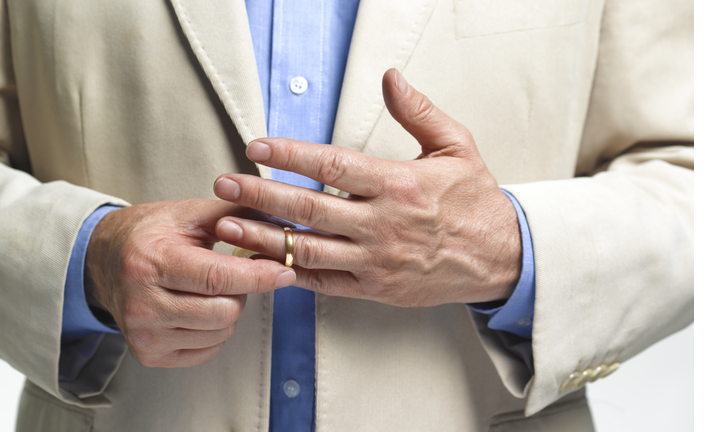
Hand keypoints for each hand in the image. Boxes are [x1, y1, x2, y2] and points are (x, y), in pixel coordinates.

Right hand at [85, 199, 295, 366]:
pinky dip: (215, 330)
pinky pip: (208, 350)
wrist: (102, 261)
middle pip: (224, 312)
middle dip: (242, 292)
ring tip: (210, 289)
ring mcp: (144, 335)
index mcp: (150, 263)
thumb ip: (232, 216)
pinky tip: (200, 308)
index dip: (258, 276)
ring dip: (229, 311)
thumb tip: (277, 224)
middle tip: (232, 274)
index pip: (217, 278)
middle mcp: (142, 304)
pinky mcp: (150, 355)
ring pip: (220, 333)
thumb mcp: (186, 214)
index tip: (284, 271)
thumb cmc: (148, 234)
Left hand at [212, 69, 520, 306]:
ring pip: (308, 248)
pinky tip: (266, 261)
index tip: (258, 147)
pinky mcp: (375, 287)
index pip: (332, 166)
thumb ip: (418, 112)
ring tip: (229, 224)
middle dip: (261, 195)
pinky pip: (326, 282)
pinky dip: (293, 272)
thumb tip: (391, 78)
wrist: (502, 258)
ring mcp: (377, 260)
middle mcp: (383, 224)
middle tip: (226, 185)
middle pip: (309, 208)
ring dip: (264, 237)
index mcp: (399, 185)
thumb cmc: (476, 203)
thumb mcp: (457, 146)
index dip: (289, 155)